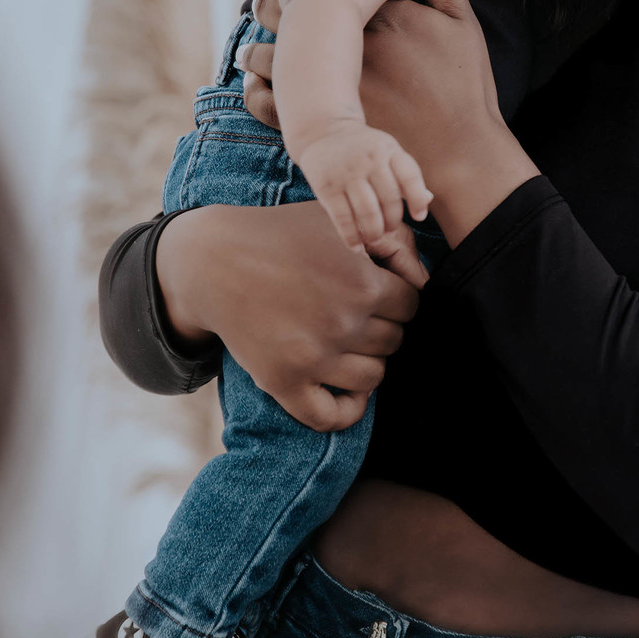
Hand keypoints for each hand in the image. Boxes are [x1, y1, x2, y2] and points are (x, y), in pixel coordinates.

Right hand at [154, 202, 419, 429]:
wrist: (214, 260)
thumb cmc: (283, 235)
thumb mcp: (341, 221)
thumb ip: (396, 240)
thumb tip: (424, 280)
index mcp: (363, 284)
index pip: (412, 306)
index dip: (396, 297)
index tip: (374, 290)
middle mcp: (343, 324)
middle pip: (395, 342)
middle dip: (381, 326)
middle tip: (353, 312)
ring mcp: (314, 358)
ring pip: (373, 378)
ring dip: (367, 362)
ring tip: (347, 344)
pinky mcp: (284, 382)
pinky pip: (332, 417)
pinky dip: (346, 410)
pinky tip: (343, 389)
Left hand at [240, 0, 537, 246]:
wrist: (461, 155)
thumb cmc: (465, 89)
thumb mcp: (462, 24)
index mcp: (376, 16)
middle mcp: (345, 48)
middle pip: (286, 13)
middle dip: (271, 5)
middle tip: (264, 3)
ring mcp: (327, 86)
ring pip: (268, 54)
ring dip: (258, 46)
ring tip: (253, 42)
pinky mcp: (317, 123)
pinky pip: (267, 102)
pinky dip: (256, 88)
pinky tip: (258, 81)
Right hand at [296, 121, 432, 253]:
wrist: (324, 132)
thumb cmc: (365, 149)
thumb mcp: (388, 152)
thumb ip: (407, 175)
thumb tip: (428, 200)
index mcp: (389, 149)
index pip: (409, 176)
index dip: (417, 199)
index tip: (418, 217)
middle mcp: (369, 159)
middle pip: (389, 199)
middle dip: (393, 221)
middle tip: (390, 229)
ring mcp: (346, 173)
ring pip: (367, 212)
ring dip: (374, 232)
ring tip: (375, 237)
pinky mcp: (326, 186)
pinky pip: (342, 218)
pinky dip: (351, 237)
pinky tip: (357, 246)